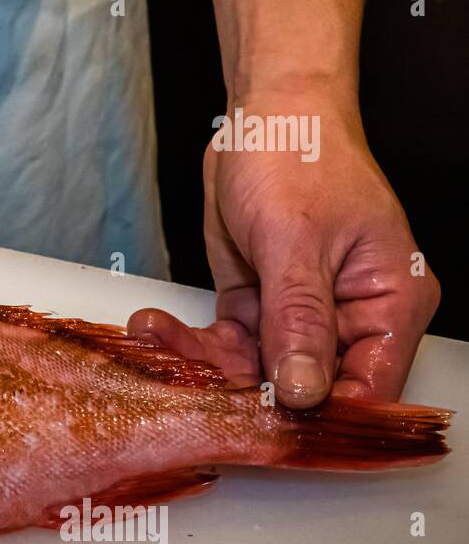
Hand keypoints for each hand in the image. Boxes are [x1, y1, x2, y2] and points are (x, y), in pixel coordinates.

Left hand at [129, 92, 438, 407]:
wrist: (263, 114)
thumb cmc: (299, 156)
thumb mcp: (296, 241)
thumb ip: (299, 321)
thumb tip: (304, 392)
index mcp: (389, 304)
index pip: (367, 389)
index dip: (318, 418)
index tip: (261, 429)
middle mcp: (350, 319)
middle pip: (304, 388)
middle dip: (241, 391)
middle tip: (186, 387)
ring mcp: (302, 315)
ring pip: (256, 370)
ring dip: (203, 365)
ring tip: (156, 338)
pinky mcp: (259, 305)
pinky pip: (227, 344)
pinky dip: (191, 344)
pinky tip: (155, 329)